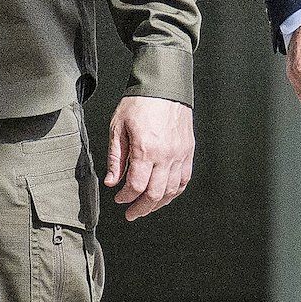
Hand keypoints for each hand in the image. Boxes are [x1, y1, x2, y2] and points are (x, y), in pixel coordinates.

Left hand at [108, 96, 195, 219]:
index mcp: (146, 150)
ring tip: (147, 208)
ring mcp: (180, 154)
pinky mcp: (188, 151)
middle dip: (141, 208)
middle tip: (131, 214)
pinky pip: (184, 179)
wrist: (164, 87)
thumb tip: (112, 182)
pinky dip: (174, 191)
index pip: (136, 186)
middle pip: (155, 194)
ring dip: (158, 203)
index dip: (126, 197)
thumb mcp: (118, 128)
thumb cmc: (140, 104)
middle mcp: (166, 155)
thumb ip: (116, 158)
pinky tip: (165, 195)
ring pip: (172, 190)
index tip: (119, 199)